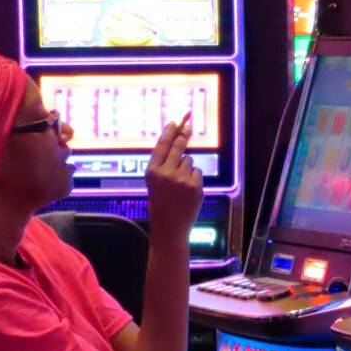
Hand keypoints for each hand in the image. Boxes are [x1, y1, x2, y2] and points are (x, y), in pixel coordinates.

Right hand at [145, 118, 203, 246]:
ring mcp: (182, 180)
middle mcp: (166, 173)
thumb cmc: (161, 203)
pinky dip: (194, 179)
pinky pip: (197, 172)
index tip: (175, 122)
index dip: (169, 132)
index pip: (162, 145)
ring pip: (189, 161)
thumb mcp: (154, 182)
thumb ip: (163, 164)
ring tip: (179, 185)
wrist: (169, 228)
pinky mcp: (196, 186)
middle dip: (183, 134)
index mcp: (152, 172)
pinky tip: (187, 191)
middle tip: (188, 125)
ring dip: (187, 168)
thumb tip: (179, 141)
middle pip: (179, 146)